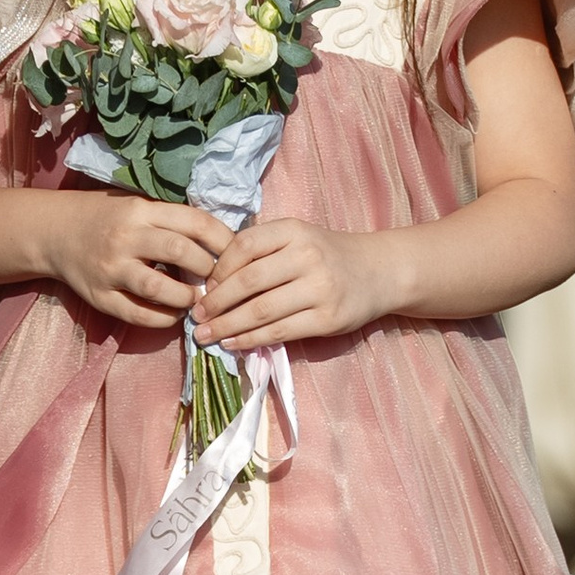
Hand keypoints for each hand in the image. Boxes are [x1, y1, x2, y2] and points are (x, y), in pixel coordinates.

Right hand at [42, 192, 229, 329]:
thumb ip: (174, 221)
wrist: (56, 232)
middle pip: (180, 252)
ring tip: (197, 299)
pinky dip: (163, 319)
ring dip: (187, 297)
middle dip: (208, 269)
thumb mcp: (139, 206)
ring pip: (159, 288)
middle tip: (218, 279)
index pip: (194, 222)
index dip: (223, 240)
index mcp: (141, 210)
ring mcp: (111, 269)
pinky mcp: (99, 297)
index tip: (236, 253)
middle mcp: (126, 238)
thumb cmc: (108, 218)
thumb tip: (224, 242)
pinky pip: (138, 315)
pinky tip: (174, 314)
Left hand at [193, 215, 391, 349]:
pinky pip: (279, 332)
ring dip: (227, 326)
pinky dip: (251, 340)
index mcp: (294, 231)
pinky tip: (233, 344)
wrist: (378, 272)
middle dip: (216, 303)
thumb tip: (212, 282)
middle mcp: (307, 256)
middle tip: (196, 316)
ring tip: (206, 336)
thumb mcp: (298, 238)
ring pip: (261, 311)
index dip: (218, 269)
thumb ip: (262, 251)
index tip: (204, 287)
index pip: (243, 247)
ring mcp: (319, 289)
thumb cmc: (327, 255)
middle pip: (248, 282)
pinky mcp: (327, 319)